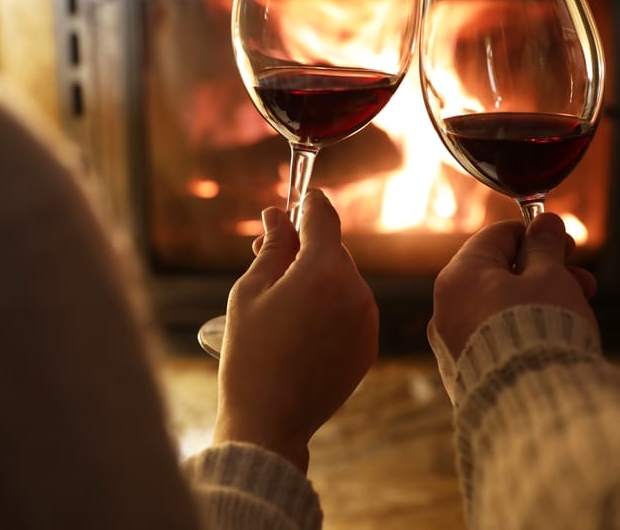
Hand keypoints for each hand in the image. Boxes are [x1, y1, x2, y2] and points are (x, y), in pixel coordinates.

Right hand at [213, 190, 378, 472]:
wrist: (270, 422)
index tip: (299, 198)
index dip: (308, 203)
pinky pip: (352, 309)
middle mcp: (355, 289)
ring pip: (343, 279)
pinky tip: (301, 326)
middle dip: (305, 248)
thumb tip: (277, 214)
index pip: (323, 216)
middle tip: (268, 258)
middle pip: (332, 250)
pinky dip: (332, 307)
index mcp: (322, 270)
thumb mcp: (250, 291)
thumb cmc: (250, 355)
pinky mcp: (370, 344)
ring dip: (318, 279)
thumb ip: (272, 247)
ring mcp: (367, 319)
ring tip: (282, 300)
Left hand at [430, 212, 598, 360]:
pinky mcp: (465, 375)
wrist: (533, 406)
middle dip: (544, 274)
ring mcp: (452, 346)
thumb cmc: (541, 333)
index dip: (536, 234)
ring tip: (578, 312)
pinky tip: (553, 341)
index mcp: (459, 277)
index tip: (566, 245)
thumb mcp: (550, 278)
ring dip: (538, 303)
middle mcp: (445, 310)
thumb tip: (544, 224)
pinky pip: (495, 340)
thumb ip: (545, 247)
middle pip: (498, 275)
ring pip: (499, 309)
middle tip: (581, 281)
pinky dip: (522, 333)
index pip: (496, 236)